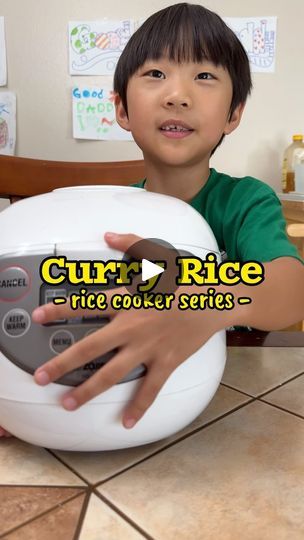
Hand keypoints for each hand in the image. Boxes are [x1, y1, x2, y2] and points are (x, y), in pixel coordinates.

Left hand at [32, 233, 224, 427]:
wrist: (217, 298)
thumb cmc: (187, 278)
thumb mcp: (157, 255)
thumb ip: (130, 244)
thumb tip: (108, 235)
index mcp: (127, 300)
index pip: (86, 305)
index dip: (59, 310)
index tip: (39, 318)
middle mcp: (131, 327)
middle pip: (90, 348)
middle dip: (62, 364)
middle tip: (41, 377)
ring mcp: (147, 348)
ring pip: (112, 374)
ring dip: (88, 390)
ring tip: (68, 404)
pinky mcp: (165, 362)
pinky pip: (150, 389)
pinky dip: (139, 407)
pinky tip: (127, 422)